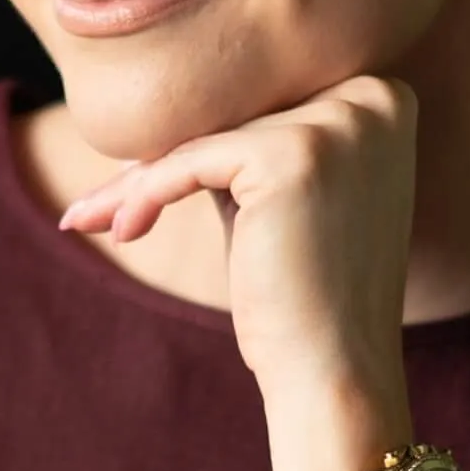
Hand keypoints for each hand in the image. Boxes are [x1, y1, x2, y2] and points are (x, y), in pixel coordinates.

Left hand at [58, 76, 417, 464]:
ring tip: (84, 218)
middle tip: (90, 202)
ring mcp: (338, 124)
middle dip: (155, 162)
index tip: (128, 175)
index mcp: (385, 99)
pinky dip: (145, 196)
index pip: (261, 105)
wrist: (335, 371)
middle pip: (231, 117)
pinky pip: (190, 161)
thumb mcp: (287, 196)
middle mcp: (372, 98)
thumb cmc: (305, 293)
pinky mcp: (293, 154)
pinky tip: (121, 232)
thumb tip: (169, 105)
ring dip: (135, 184)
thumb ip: (254, 141)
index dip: (192, 141)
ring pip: (204, 138)